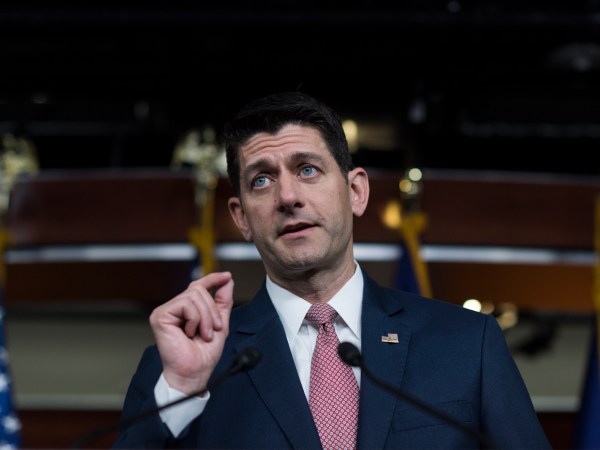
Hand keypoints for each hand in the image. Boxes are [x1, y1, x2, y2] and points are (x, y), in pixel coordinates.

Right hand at [149, 271, 233, 394]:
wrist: (195, 372)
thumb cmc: (204, 354)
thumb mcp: (219, 323)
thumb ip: (223, 301)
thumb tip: (227, 280)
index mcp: (186, 310)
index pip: (198, 286)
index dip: (213, 279)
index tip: (227, 276)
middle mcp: (174, 308)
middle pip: (198, 290)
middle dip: (212, 310)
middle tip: (212, 330)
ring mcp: (165, 311)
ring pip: (193, 296)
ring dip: (205, 317)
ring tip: (203, 334)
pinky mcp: (160, 316)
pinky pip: (185, 304)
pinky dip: (195, 319)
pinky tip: (189, 333)